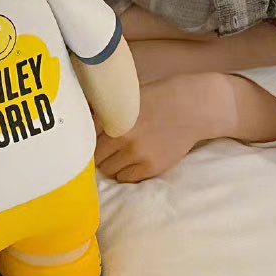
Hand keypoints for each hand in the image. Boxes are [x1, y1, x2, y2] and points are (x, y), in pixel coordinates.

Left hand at [94, 72, 225, 182]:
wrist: (191, 107)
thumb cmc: (158, 97)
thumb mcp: (127, 97)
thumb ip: (106, 111)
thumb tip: (83, 120)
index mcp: (112, 116)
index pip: (86, 137)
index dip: (87, 139)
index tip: (91, 141)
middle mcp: (121, 136)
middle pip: (96, 156)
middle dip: (100, 153)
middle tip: (107, 149)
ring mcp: (136, 154)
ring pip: (109, 170)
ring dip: (112, 164)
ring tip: (122, 155)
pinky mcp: (151, 167)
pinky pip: (127, 178)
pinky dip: (126, 172)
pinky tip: (133, 161)